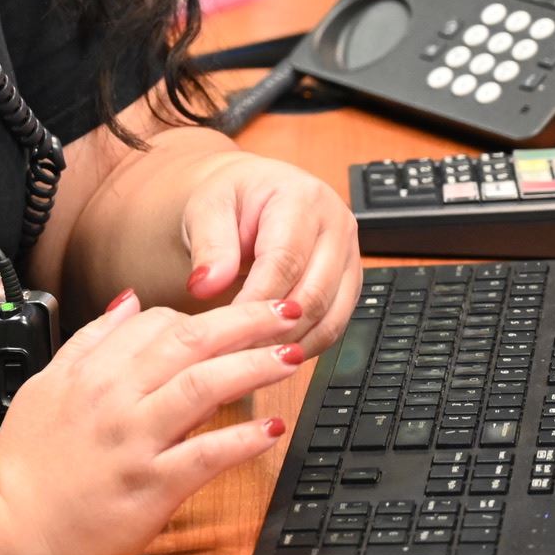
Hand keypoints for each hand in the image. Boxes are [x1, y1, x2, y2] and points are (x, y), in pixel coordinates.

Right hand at [0, 292, 301, 554]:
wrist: (10, 523)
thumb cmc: (27, 459)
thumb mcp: (47, 382)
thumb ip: (90, 339)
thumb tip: (128, 301)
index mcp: (93, 370)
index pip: (159, 322)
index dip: (204, 316)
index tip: (237, 318)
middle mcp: (117, 398)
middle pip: (192, 343)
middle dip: (247, 322)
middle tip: (288, 311)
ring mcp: (136, 441)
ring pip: (204, 388)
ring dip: (254, 366)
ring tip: (290, 356)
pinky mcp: (151, 487)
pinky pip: (206, 455)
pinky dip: (242, 439)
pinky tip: (271, 427)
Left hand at [179, 153, 361, 358]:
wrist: (251, 197)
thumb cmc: (231, 201)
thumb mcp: (207, 210)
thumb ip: (208, 246)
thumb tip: (205, 285)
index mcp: (303, 197)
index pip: (284, 261)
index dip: (255, 301)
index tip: (226, 327)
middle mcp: (337, 224)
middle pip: (313, 293)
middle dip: (273, 329)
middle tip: (235, 352)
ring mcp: (348, 255)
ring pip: (330, 316)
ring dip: (291, 343)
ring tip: (250, 358)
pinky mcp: (349, 282)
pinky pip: (334, 324)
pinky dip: (304, 343)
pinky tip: (272, 353)